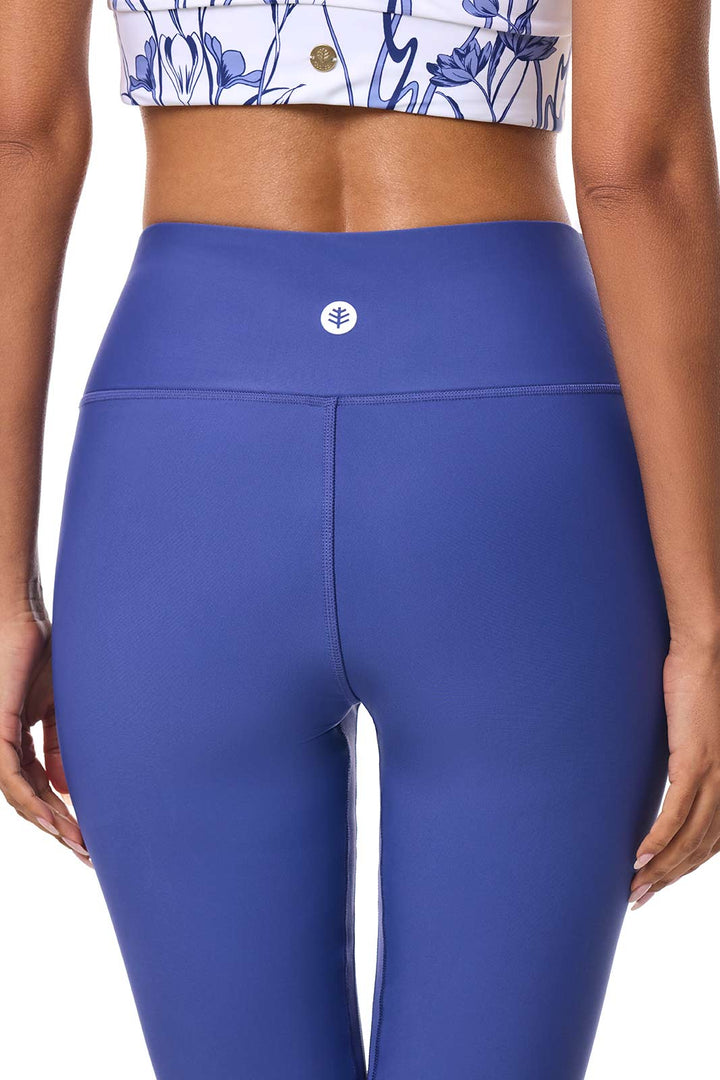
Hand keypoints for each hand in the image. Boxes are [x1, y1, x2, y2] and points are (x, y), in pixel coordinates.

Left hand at [0, 610, 90, 865]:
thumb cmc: (42, 654)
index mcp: (18, 741)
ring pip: (19, 796)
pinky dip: (33, 800)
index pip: (39, 789)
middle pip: (30, 800)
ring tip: (78, 843)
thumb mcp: (58, 708)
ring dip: (49, 823)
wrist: (23, 617)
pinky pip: (11, 776)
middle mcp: (2, 748)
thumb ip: (58, 747)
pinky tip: (55, 817)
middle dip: (59, 830)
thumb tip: (65, 789)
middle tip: (88, 855)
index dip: (64, 815)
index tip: (91, 838)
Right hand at [629, 640, 719, 908]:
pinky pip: (677, 811)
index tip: (654, 885)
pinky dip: (659, 838)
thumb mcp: (694, 731)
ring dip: (660, 868)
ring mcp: (713, 774)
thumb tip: (667, 775)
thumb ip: (687, 758)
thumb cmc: (699, 683)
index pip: (708, 841)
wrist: (708, 652)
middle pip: (698, 849)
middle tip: (638, 900)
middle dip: (667, 879)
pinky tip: (640, 856)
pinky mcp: (695, 760)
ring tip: (634, 887)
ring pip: (688, 838)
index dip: (682, 868)